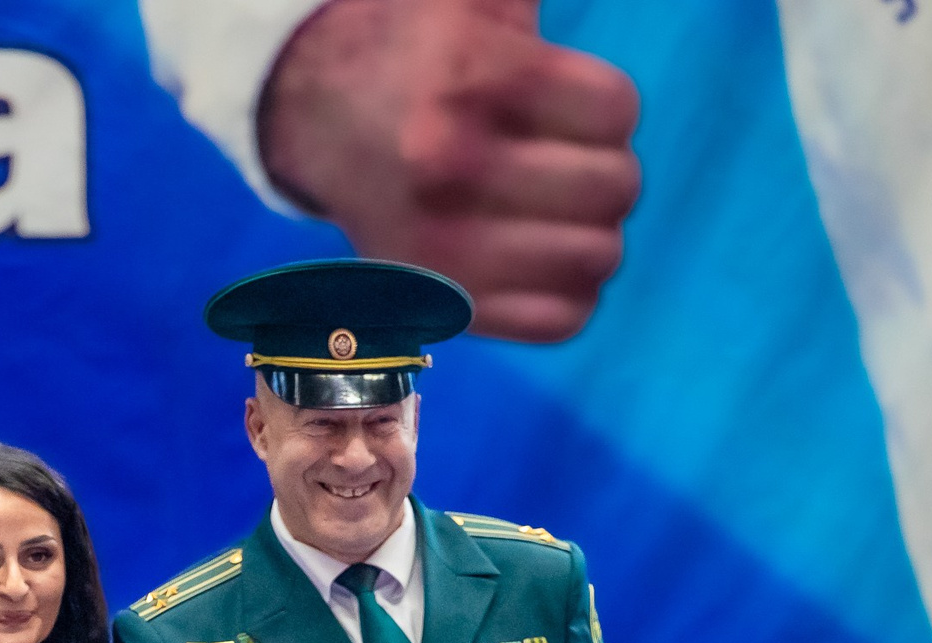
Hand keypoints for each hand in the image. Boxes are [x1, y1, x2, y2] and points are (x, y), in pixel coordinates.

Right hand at [258, 0, 642, 342]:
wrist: (316, 113)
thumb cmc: (418, 48)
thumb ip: (531, 3)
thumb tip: (572, 33)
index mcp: (472, 80)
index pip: (614, 112)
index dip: (607, 109)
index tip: (573, 112)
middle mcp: (453, 166)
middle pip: (614, 187)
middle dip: (607, 171)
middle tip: (572, 167)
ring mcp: (444, 244)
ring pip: (596, 257)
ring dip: (593, 234)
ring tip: (560, 217)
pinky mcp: (440, 299)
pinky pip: (556, 321)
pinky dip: (570, 295)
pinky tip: (547, 266)